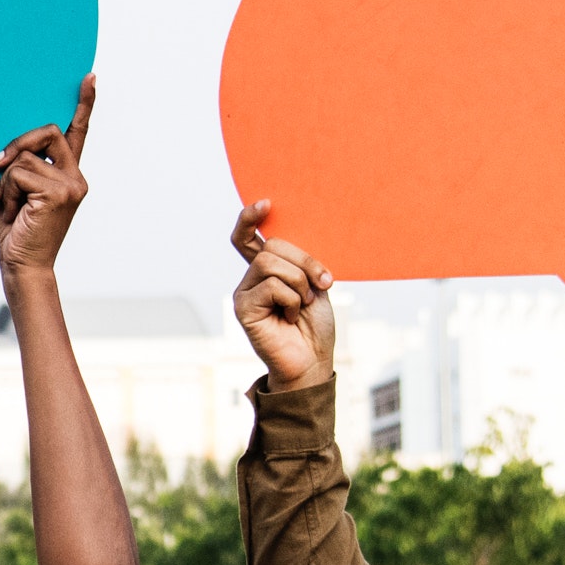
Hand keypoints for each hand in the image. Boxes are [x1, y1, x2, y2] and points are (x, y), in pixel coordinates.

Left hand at [0, 77, 95, 279]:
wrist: (22, 267)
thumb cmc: (17, 232)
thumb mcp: (18, 193)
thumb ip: (22, 168)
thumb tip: (8, 150)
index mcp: (68, 175)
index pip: (78, 133)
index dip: (83, 104)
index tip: (88, 77)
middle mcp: (76, 177)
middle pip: (48, 132)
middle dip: (18, 142)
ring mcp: (71, 185)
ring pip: (26, 157)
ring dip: (6, 181)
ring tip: (5, 205)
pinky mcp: (59, 193)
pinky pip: (19, 173)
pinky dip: (6, 191)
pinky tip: (10, 212)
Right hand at [228, 199, 337, 389]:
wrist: (313, 361)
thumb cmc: (315, 325)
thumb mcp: (314, 284)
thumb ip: (298, 262)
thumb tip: (284, 239)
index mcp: (266, 270)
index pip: (247, 237)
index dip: (250, 217)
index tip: (266, 204)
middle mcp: (251, 279)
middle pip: (272, 246)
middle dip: (304, 262)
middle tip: (321, 283)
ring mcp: (244, 293)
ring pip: (271, 263)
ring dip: (300, 283)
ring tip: (303, 304)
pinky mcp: (243, 309)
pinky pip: (272, 286)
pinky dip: (292, 300)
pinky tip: (291, 317)